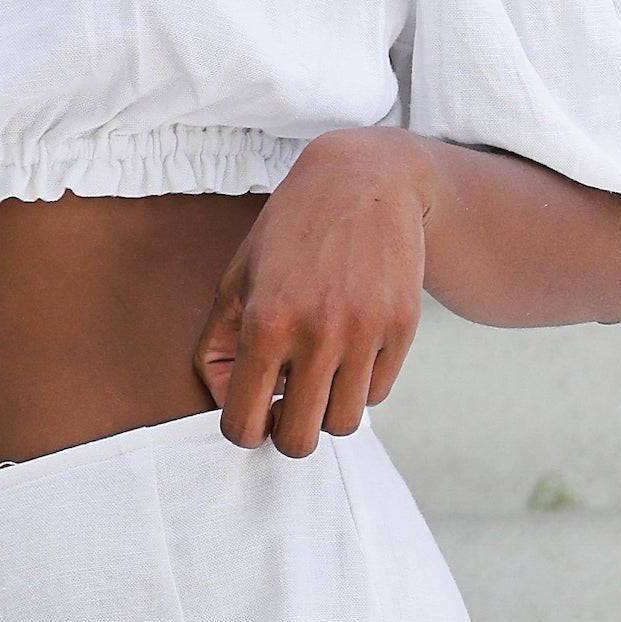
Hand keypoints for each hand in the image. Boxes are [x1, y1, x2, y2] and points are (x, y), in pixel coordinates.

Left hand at [192, 127, 432, 455]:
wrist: (362, 181)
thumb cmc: (289, 232)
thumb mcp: (237, 278)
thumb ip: (217, 346)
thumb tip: (225, 406)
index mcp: (264, 320)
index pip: (244, 424)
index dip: (244, 429)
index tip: (253, 411)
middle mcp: (315, 331)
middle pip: (299, 441)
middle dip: (288, 430)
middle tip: (287, 399)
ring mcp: (364, 331)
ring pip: (344, 425)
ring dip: (327, 408)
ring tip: (319, 370)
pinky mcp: (402, 327)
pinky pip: (378, 393)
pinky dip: (360, 383)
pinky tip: (350, 346)